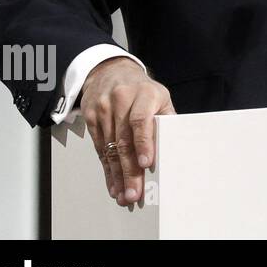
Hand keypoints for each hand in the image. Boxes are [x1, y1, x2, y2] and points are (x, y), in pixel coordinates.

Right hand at [80, 57, 174, 205]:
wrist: (110, 71)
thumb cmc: (141, 89)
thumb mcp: (160, 96)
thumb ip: (166, 119)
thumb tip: (175, 145)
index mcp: (145, 93)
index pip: (142, 120)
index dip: (144, 143)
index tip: (146, 164)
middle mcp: (122, 100)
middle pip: (124, 140)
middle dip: (129, 170)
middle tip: (134, 193)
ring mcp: (103, 109)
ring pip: (110, 148)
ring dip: (117, 175)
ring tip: (124, 195)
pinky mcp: (91, 118)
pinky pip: (99, 149)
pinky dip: (107, 169)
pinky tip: (113, 183)